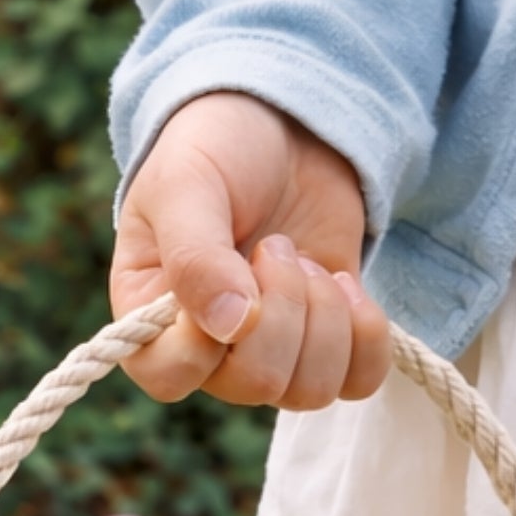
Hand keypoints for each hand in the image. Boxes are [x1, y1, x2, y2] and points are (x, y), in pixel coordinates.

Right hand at [111, 93, 390, 408]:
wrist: (283, 125)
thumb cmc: (215, 149)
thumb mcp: (187, 184)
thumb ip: (195, 256)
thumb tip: (231, 327)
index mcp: (150, 316)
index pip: (168, 377)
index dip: (206, 340)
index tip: (230, 270)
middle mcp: (206, 349)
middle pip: (255, 383)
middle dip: (282, 309)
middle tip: (276, 247)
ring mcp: (269, 353)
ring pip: (309, 390)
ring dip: (324, 318)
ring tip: (307, 261)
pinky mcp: (327, 344)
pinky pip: (357, 381)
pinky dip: (365, 336)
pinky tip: (346, 285)